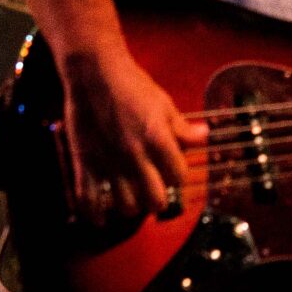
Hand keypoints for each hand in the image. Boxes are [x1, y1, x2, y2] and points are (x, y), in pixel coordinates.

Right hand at [60, 43, 208, 224]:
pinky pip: (89, 199)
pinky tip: (101, 218)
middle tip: (155, 194)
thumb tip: (206, 138)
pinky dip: (95, 214)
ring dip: (131, 207)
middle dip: (159, 200)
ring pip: (126, 206)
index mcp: (157, 139)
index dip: (179, 178)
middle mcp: (134, 155)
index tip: (174, 174)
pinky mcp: (85, 162)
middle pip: (155, 200)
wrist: (93, 73)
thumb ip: (182, 128)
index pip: (179, 177)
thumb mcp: (164, 103)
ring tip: (132, 199)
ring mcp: (108, 162)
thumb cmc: (132, 85)